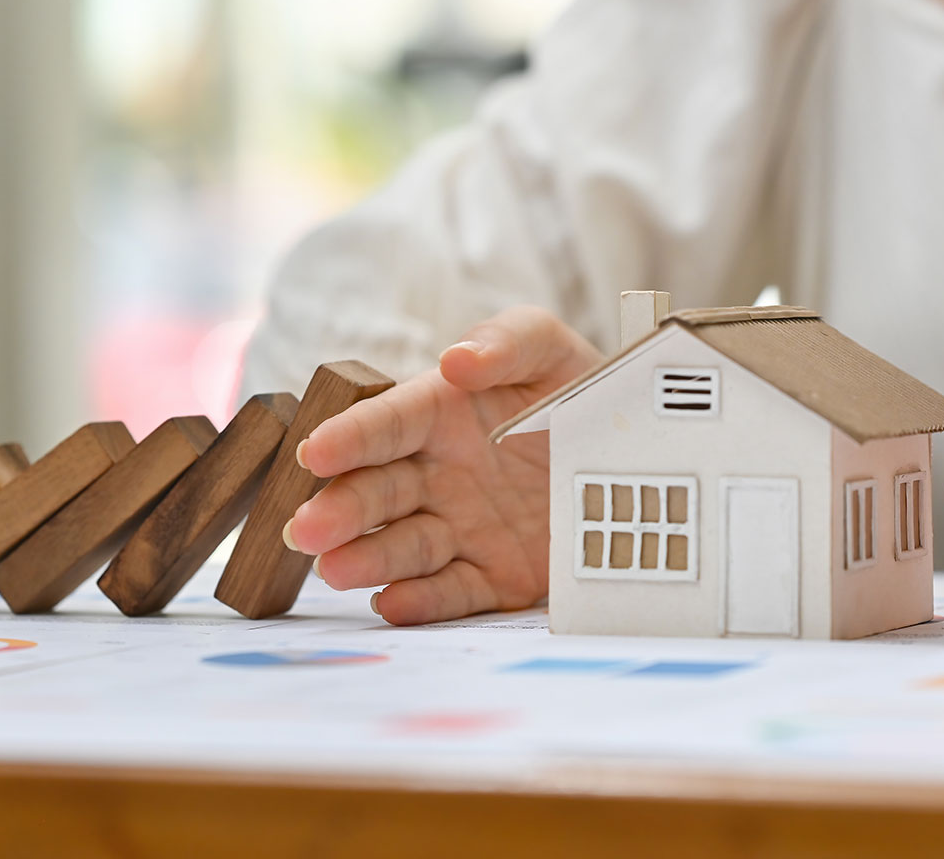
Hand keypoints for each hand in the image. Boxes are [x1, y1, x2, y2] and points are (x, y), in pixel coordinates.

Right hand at [283, 306, 602, 624]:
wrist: (637, 452)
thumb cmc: (580, 387)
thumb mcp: (551, 349)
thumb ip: (507, 341)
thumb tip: (456, 360)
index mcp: (439, 414)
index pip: (386, 424)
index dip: (349, 438)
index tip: (314, 452)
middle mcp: (438, 474)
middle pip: (379, 493)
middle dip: (340, 510)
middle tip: (306, 528)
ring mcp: (463, 528)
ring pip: (404, 547)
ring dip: (367, 559)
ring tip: (335, 569)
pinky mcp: (494, 576)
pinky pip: (454, 592)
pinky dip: (423, 601)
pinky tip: (393, 603)